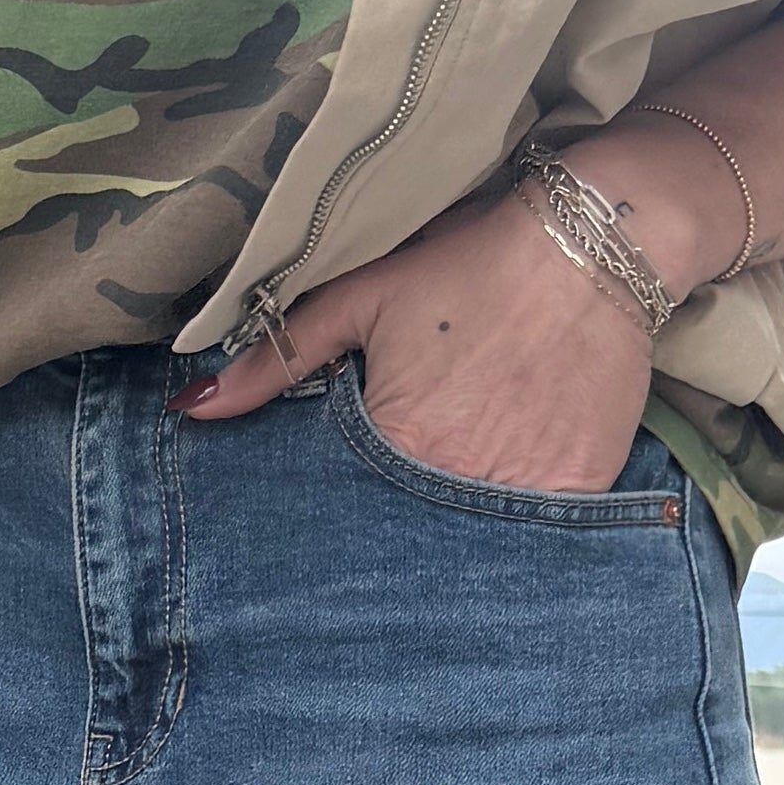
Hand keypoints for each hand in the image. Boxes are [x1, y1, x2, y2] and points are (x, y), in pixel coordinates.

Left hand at [176, 176, 669, 493]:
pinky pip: (540, 533)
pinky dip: (523, 523)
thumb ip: (279, 356)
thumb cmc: (470, 263)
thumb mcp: (363, 297)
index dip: (349, 506)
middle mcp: (455, 482)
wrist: (592, 242)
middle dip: (399, 527)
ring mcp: (520, 494)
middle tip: (411, 493)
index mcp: (395, 443)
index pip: (351, 509)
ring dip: (459, 532)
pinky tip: (513, 484)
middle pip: (412, 533)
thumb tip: (191, 407)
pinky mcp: (578, 491)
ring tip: (465, 480)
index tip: (354, 496)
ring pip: (473, 542)